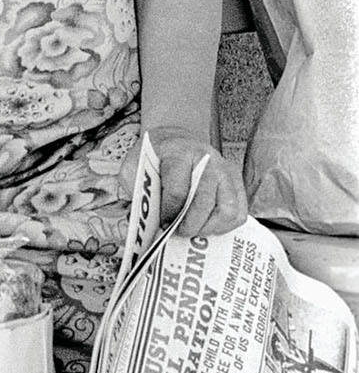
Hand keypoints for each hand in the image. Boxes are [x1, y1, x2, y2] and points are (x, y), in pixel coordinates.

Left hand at [120, 125, 247, 235]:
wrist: (175, 140)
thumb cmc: (154, 160)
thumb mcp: (133, 169)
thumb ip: (135, 193)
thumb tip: (143, 227)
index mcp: (178, 153)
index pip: (177, 192)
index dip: (169, 215)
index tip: (163, 225)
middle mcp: (207, 160)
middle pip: (204, 203)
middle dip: (189, 225)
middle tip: (177, 232)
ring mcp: (225, 170)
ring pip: (226, 210)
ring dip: (208, 227)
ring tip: (193, 231)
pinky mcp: (236, 182)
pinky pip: (238, 212)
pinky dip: (223, 226)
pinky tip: (206, 226)